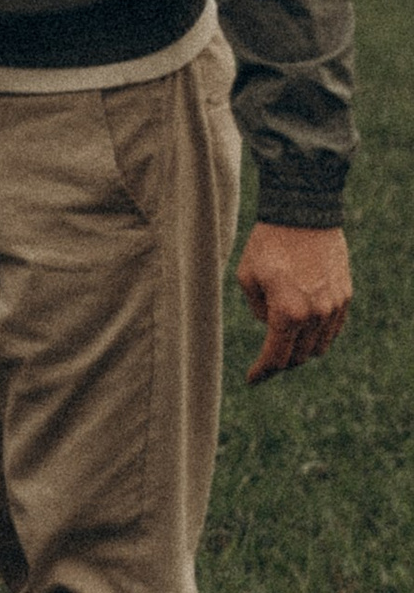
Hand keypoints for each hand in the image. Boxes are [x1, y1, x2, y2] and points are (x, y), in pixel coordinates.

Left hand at [235, 221, 350, 382]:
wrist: (303, 213)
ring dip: (302, 350)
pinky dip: (318, 334)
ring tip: (285, 342)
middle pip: (299, 357)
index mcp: (287, 313)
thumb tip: (271, 325)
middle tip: (267, 360)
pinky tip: (304, 326)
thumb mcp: (247, 276)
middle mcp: (314, 316)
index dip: (262, 372)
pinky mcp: (345, 296)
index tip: (252, 379)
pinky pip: (332, 328)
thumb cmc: (267, 243)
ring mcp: (333, 307)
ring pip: (319, 346)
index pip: (276, 357)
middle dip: (281, 362)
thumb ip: (257, 309)